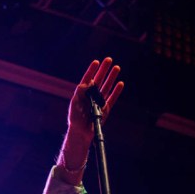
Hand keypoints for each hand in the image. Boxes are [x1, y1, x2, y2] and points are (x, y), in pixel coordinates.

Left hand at [56, 58, 123, 183]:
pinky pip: (112, 99)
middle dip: (104, 70)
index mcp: (82, 94)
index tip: (96, 62)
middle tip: (109, 59)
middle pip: (99, 80)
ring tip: (116, 67)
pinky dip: (116, 91)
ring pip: (107, 87)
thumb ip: (79, 93)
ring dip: (111, 78)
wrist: (81, 134)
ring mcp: (99, 102)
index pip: (88, 79)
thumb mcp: (74, 105)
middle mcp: (91, 96)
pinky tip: (120, 83)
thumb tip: (85, 82)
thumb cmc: (75, 120)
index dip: (92, 70)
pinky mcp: (105, 109)